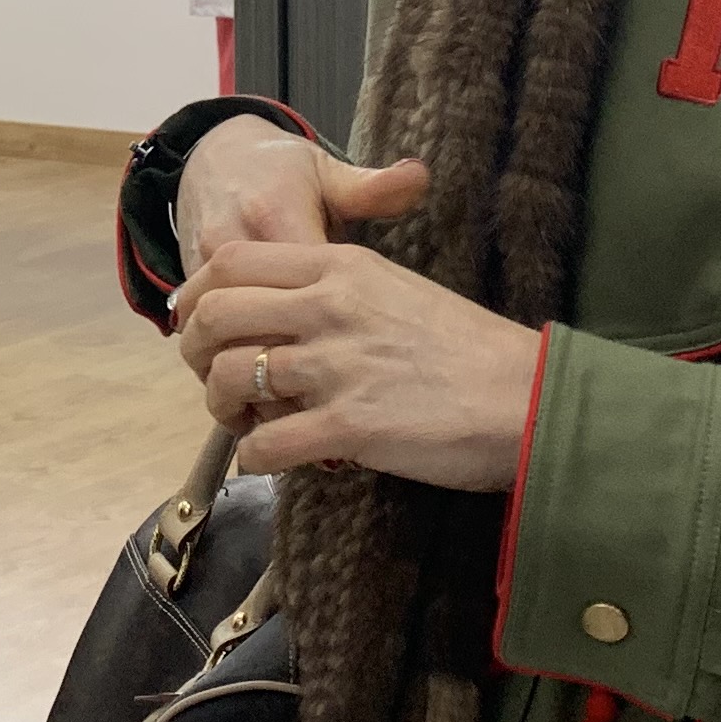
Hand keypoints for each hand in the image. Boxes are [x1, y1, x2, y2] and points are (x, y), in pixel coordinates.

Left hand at [168, 123, 538, 490]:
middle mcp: (328, 307)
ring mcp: (336, 366)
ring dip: (220, 407)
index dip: (195, 293)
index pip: (231, 261)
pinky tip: (268, 460)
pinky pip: (264, 442)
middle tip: (208, 377)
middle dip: (194, 351)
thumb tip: (280, 312)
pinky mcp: (348, 425)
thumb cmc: (466, 350)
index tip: (193, 322)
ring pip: (228, 377)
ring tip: (242, 422)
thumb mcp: (394, 291)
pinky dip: (253, 456)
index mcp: (339, 267)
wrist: (527, 397)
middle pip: (215, 315)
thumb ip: (334, 291)